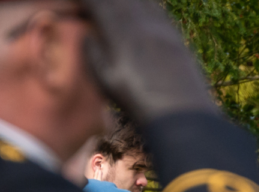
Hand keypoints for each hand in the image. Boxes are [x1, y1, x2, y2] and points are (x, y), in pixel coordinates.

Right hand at [80, 0, 218, 125]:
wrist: (180, 113)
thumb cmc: (137, 102)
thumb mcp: (106, 82)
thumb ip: (93, 55)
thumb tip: (86, 35)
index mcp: (120, 35)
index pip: (100, 4)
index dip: (87, 0)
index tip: (78, 1)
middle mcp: (141, 24)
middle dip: (105, 0)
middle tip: (95, 5)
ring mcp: (161, 27)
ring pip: (141, 1)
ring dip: (124, 1)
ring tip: (115, 5)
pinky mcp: (176, 35)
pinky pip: (157, 9)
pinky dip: (145, 4)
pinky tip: (140, 7)